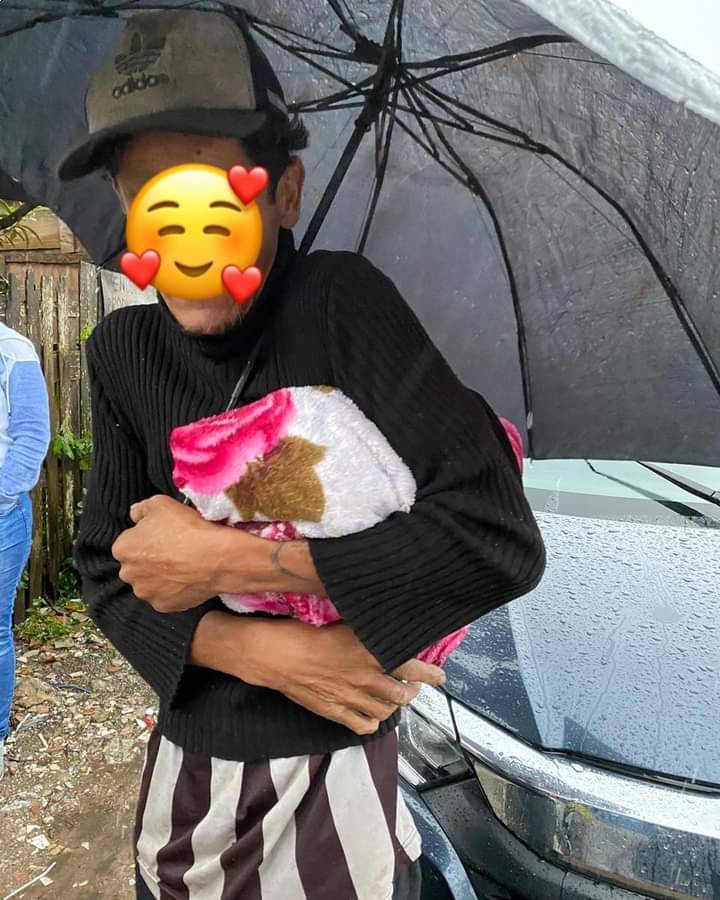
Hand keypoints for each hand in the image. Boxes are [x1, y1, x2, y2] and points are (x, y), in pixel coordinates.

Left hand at [112, 495, 226, 611]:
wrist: (216, 557)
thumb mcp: (161, 503)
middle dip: (149, 560)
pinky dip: (174, 589)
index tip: (163, 535)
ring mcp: (146, 592)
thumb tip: (135, 514)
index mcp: (123, 548)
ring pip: (149, 583)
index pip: (128, 542)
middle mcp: (128, 574)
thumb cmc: (187, 529)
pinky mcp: (163, 606)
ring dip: (160, 576)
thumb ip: (141, 509)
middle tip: (172, 550)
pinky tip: (187, 578)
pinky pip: (165, 596)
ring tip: (182, 565)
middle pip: (136, 565)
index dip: (146, 537)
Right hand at [222, 617, 445, 734]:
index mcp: (370, 652)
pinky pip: (362, 725)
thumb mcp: (345, 624)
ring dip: (394, 707)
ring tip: (396, 701)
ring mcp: (350, 697)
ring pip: (385, 711)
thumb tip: (385, 632)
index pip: (411, 666)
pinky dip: (372, 723)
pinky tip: (373, 716)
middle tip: (415, 687)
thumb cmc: (307, 631)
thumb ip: (368, 633)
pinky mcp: (334, 711)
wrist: (277, 654)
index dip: (430, 674)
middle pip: (401, 693)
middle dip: (412, 691)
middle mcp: (365, 677)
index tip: (440, 676)